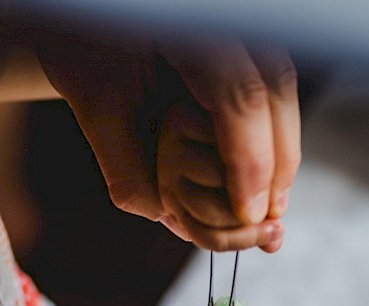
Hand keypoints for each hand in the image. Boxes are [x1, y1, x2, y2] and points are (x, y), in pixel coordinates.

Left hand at [37, 31, 299, 251]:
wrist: (86, 20)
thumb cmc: (87, 58)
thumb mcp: (97, 112)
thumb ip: (127, 168)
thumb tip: (168, 218)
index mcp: (186, 29)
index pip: (238, 96)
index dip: (250, 162)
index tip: (249, 214)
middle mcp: (224, 21)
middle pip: (274, 93)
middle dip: (275, 163)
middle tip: (267, 222)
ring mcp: (242, 27)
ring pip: (282, 91)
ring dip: (281, 153)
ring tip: (269, 207)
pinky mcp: (248, 43)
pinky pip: (274, 88)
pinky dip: (273, 135)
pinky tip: (264, 176)